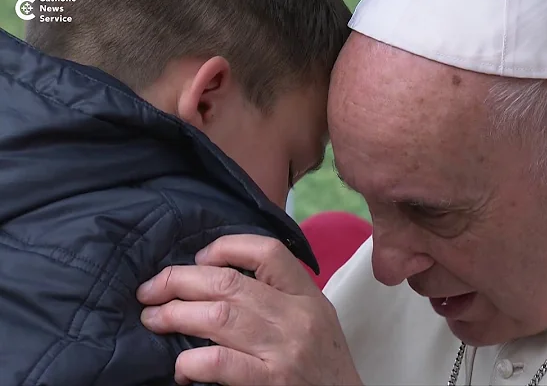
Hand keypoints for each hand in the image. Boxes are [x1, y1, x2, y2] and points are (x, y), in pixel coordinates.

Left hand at [136, 235, 361, 384]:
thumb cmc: (323, 364)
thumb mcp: (314, 318)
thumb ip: (279, 297)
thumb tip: (215, 280)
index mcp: (307, 296)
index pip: (267, 251)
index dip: (225, 248)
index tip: (199, 260)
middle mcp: (297, 317)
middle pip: (228, 283)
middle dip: (179, 282)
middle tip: (150, 290)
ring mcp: (284, 350)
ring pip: (218, 318)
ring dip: (174, 316)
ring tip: (152, 319)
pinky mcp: (272, 382)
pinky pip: (221, 362)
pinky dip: (191, 361)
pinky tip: (181, 366)